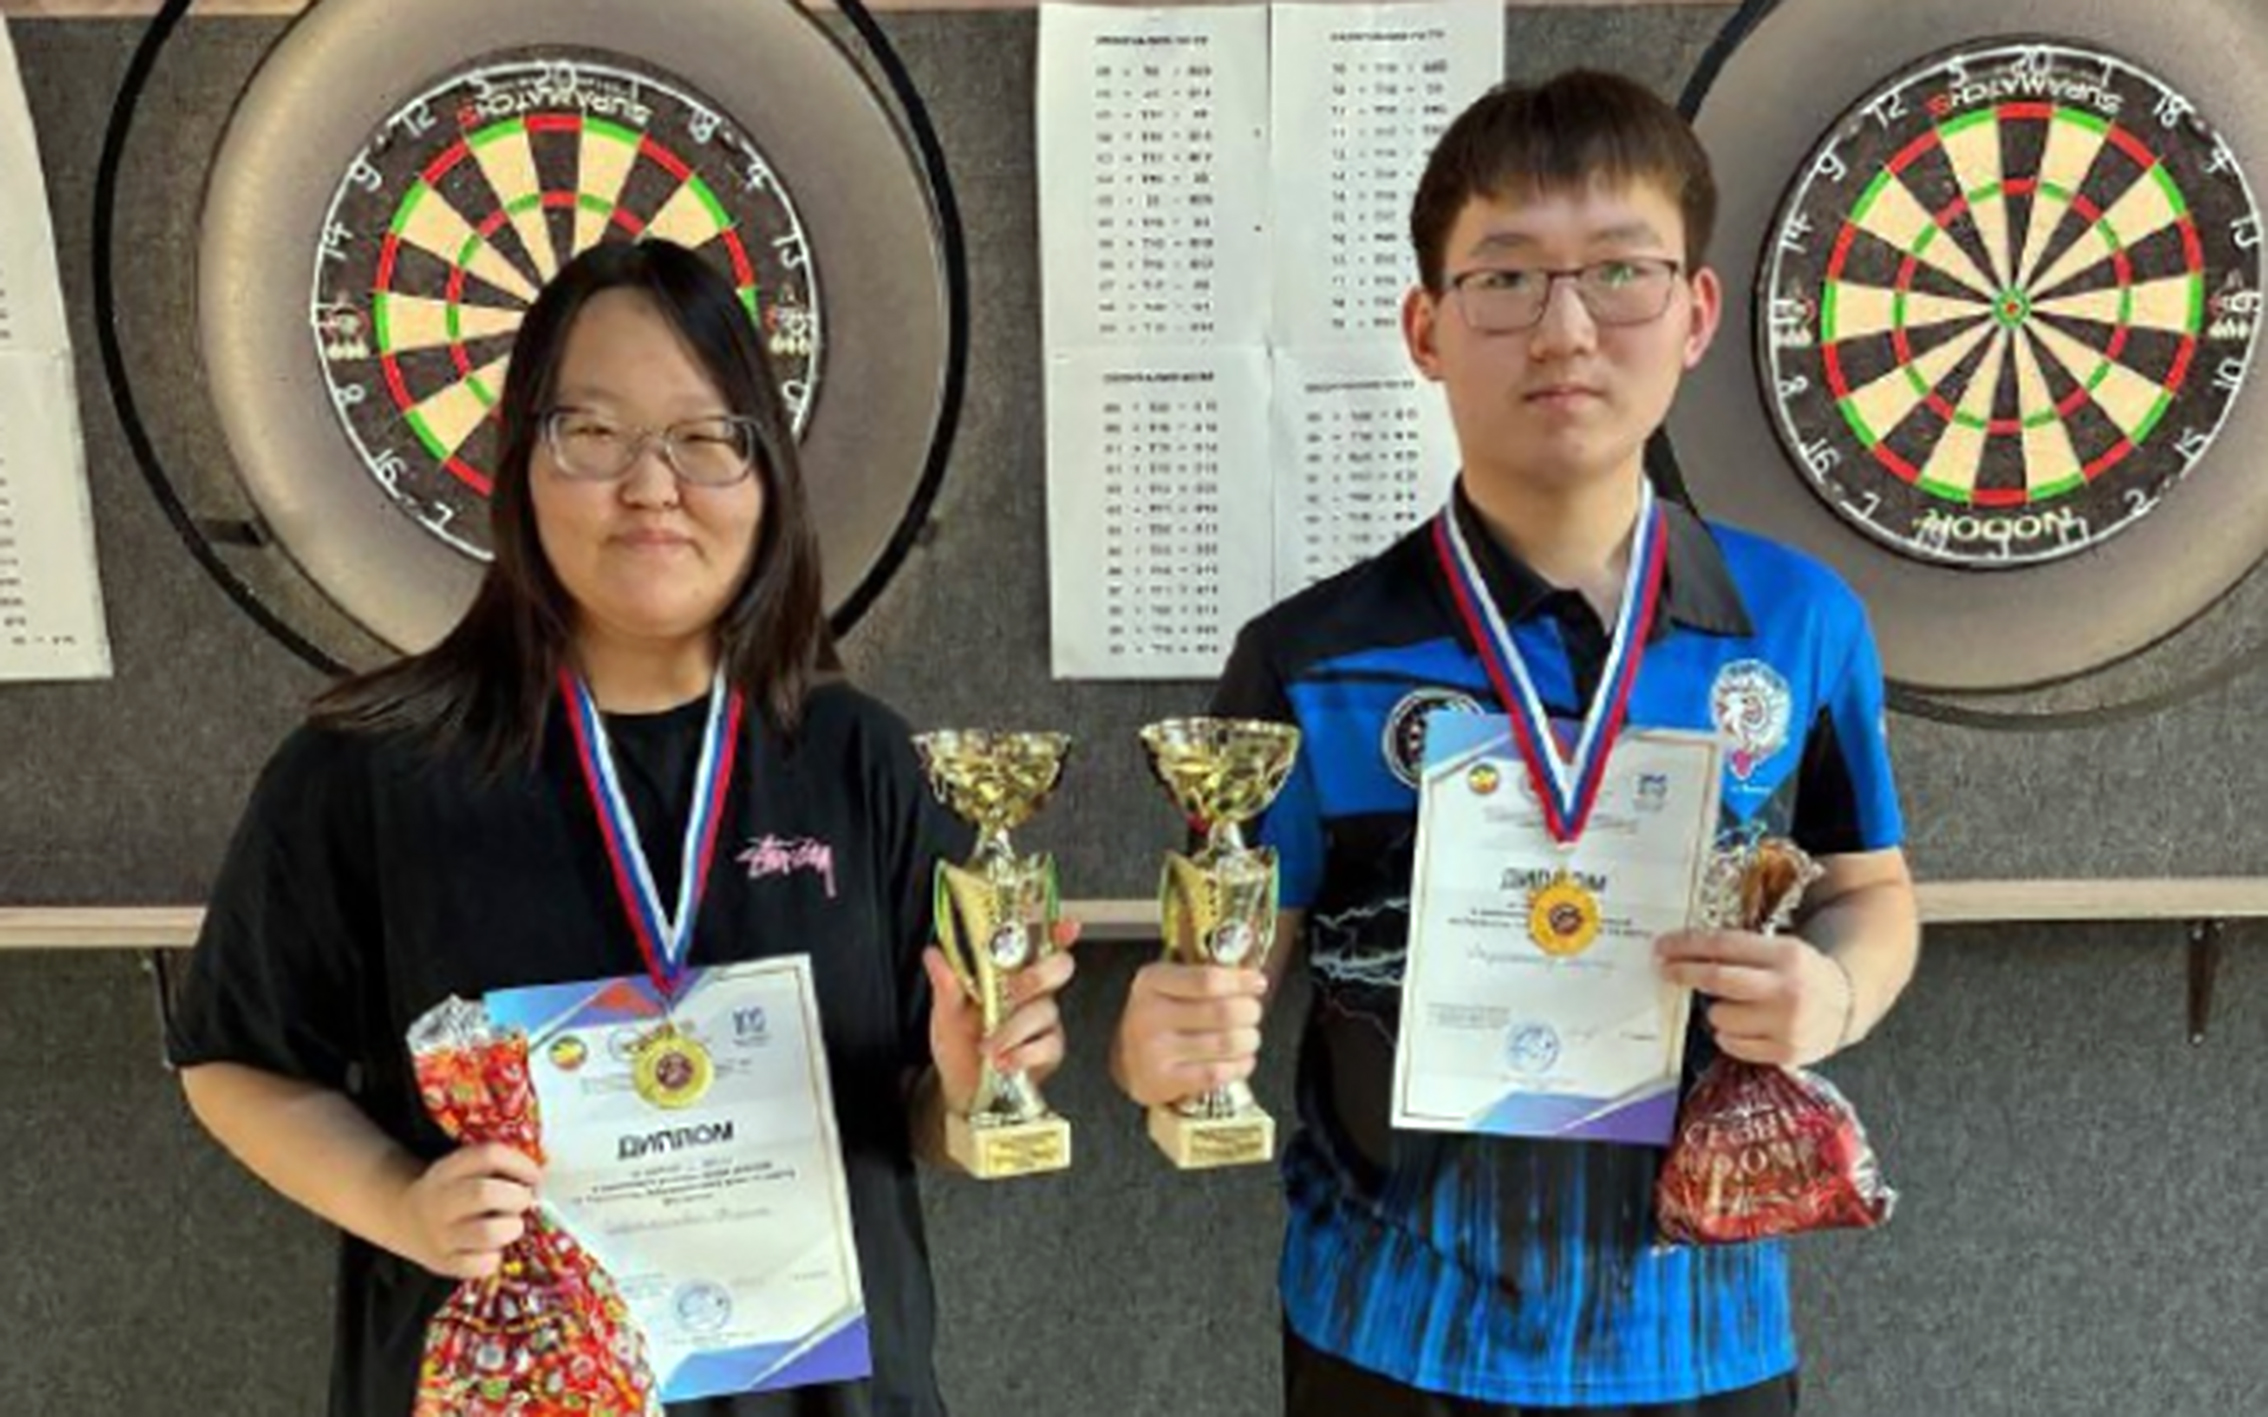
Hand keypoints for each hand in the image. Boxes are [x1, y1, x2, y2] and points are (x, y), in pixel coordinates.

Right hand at [397, 1142, 541, 1278]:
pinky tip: (492, 1248)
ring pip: (487, 1233)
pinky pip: (482, 1264)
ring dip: (511, 1228)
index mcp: (449, 1169)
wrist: (407, 1219)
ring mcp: (441, 1235)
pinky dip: (495, 1257)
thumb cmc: (455, 1190)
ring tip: (511, 1226)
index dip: (521, 1164)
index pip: (489, 1156)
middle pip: (486, 1194)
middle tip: (523, 1202)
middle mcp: (441, 1200)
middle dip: (517, 1198)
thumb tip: (540, 1180)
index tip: (535, 1177)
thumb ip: (499, 1167)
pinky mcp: (444, 1264)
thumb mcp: (466, 1168)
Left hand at [923, 918, 1080, 1115]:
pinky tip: (1004, 1061)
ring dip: (1014, 1028)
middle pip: (1059, 968)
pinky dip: (1023, 1053)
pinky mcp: (1049, 1051)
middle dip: (1038, 975)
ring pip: (1045, 1010)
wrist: (962, 1090)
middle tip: (1014, 991)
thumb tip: (933, 954)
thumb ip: (946, 984)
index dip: (1057, 933)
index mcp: (1009, 976)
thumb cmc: (958, 1045)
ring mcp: (1044, 1022)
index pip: (1038, 946)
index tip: (1065, 925)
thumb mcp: (946, 1013)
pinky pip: (1048, 1045)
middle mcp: (1032, 994)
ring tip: (987, 1046)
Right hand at [1111, 959, 1267, 1108]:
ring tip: (1248, 1037)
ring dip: (1249, 1040)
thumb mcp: (1172, 987)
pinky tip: (1240, 1060)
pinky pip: (1216, 1073)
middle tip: (1252, 1013)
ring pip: (1225, 1043)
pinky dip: (1239, 1066)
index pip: (1207, 979)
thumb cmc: (1162, 1019)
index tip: (1258, 983)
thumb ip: (1207, 978)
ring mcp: (1153, 1050)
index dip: (1241, 982)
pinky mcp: (1161, 1081)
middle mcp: (1148, 1014)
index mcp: (1152, 981)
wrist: (1131, 1062)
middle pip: (1223, 1011)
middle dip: (1249, 1012)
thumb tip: (1255, 981)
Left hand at [1657, 929, 1853, 1067]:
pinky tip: (1744, 1027)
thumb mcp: (1781, 950)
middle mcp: (1787, 989)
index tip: (1662, 946)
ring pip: (1721, 1017)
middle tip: (1665, 969)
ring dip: (1716, 1011)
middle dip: (1685, 973)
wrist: (1847, 1004)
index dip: (1688, 945)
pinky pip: (1733, 1045)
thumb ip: (1741, 951)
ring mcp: (1787, 1025)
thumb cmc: (1801, 973)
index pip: (1726, 946)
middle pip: (1719, 980)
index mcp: (1786, 955)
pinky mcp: (1786, 1052)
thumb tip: (1684, 949)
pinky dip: (1729, 1035)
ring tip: (1733, 1006)